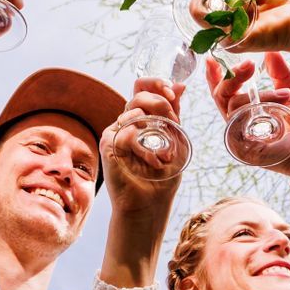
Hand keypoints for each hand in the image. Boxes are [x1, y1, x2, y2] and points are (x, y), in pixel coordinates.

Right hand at [99, 78, 187, 212]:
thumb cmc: (163, 178)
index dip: (157, 83)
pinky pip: (126, 132)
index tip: (173, 91)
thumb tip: (181, 85)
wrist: (149, 207)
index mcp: (142, 120)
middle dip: (160, 102)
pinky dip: (144, 147)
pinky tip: (153, 162)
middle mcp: (127, 124)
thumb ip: (174, 113)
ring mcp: (116, 133)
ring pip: (133, 110)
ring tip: (164, 154)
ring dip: (156, 128)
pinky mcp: (108, 146)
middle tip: (172, 120)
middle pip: (139, 94)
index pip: (143, 88)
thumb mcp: (176, 141)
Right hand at [205, 52, 289, 175]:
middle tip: (248, 64)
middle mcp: (241, 126)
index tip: (212, 58)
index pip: (224, 94)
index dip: (215, 77)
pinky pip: (244, 121)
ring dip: (262, 95)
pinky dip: (262, 106)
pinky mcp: (247, 149)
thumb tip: (270, 52)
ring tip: (286, 95)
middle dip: (231, 77)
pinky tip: (283, 103)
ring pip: (235, 106)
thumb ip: (280, 75)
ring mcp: (242, 139)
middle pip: (221, 97)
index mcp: (249, 114)